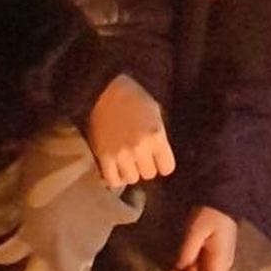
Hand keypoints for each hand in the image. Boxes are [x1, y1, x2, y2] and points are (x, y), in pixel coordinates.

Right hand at [85, 75, 175, 190]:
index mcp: (156, 135)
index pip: (167, 168)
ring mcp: (121, 154)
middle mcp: (139, 147)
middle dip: (146, 165)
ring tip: (127, 158)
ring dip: (130, 170)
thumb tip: (160, 158)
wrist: (105, 90)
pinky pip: (113, 180)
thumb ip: (160, 137)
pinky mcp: (104, 157)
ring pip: (131, 178)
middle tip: (140, 154)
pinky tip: (116, 166)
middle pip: (149, 174)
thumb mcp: (155, 113)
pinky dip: (115, 176)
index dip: (163, 162)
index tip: (158, 157)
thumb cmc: (134, 98)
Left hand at [168, 205, 237, 270]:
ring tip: (172, 270)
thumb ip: (188, 250)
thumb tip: (178, 268)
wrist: (223, 199)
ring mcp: (219, 264)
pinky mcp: (214, 258)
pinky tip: (180, 264)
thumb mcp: (196, 229)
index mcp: (220, 263)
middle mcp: (222, 268)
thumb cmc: (210, 213)